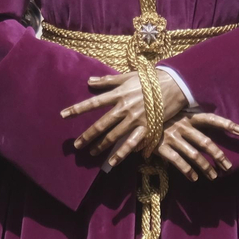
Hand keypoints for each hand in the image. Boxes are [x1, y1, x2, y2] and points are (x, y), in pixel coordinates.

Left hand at [60, 69, 189, 168]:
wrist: (174, 85)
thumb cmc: (150, 79)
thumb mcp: (127, 76)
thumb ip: (107, 81)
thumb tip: (89, 81)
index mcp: (118, 94)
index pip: (93, 103)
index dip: (77, 109)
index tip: (63, 115)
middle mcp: (124, 108)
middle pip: (101, 124)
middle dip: (87, 135)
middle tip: (76, 145)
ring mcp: (135, 119)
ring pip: (114, 136)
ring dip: (101, 146)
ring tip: (91, 153)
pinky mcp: (146, 128)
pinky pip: (131, 143)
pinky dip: (121, 153)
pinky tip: (112, 161)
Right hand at [155, 112, 238, 180]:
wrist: (135, 121)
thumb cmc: (159, 117)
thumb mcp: (175, 112)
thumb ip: (189, 119)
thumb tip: (207, 125)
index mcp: (187, 116)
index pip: (211, 119)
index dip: (226, 124)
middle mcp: (182, 126)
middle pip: (205, 142)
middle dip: (219, 156)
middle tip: (228, 167)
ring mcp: (172, 137)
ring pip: (194, 155)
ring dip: (206, 167)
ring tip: (214, 176)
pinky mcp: (162, 148)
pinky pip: (178, 162)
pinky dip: (188, 171)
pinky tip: (194, 178)